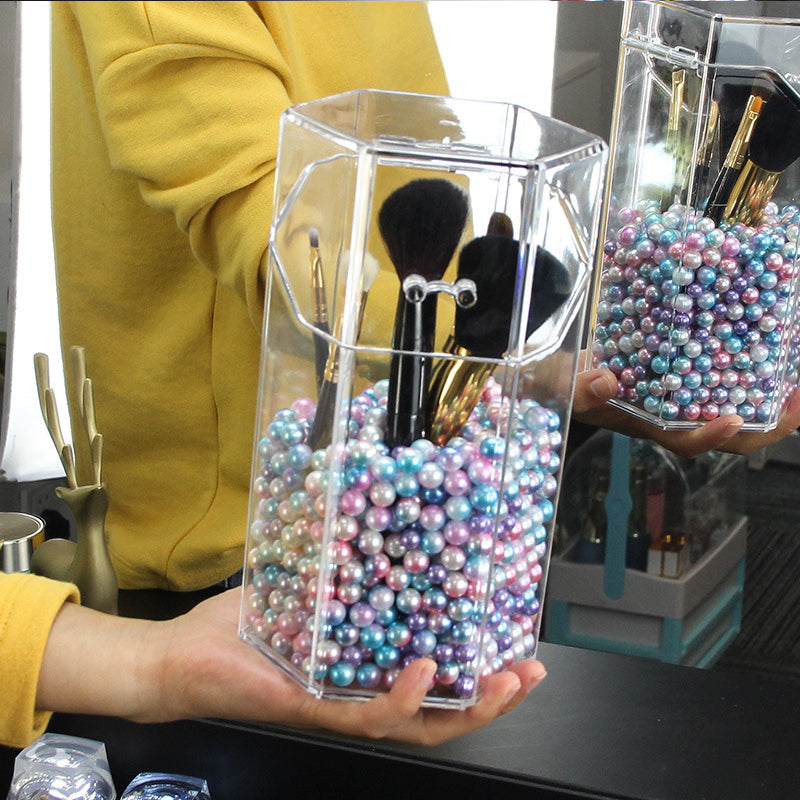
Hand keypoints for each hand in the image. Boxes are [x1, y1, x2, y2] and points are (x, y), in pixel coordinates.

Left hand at [38, 589, 545, 746]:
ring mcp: (340, 707)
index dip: (475, 670)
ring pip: (418, 724)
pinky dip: (402, 697)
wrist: (179, 659)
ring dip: (467, 706)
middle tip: (529, 671)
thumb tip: (366, 509)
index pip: (430, 678)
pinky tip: (427, 671)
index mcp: (362, 667)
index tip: (512, 643)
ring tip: (504, 681)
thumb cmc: (239, 625)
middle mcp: (359, 694)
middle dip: (491, 697)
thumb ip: (334, 559)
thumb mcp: (300, 583)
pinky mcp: (314, 710)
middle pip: (439, 711)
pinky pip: (368, 714)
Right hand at [573, 367, 799, 458]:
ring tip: (795, 382)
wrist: (558, 371)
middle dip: (767, 425)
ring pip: (733, 407)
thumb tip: (605, 380)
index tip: (731, 420)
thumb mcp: (562, 385)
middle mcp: (671, 415)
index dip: (711, 436)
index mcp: (647, 425)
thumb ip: (579, 387)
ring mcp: (680, 396)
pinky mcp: (681, 373)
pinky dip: (747, 370)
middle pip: (727, 434)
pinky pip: (721, 378)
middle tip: (797, 402)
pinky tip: (764, 348)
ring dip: (768, 400)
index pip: (685, 440)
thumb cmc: (560, 384)